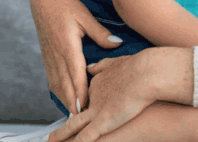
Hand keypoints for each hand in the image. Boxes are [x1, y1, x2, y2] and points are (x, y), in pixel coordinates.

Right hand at [31, 0, 121, 114]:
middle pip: (64, 84)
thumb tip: (117, 44)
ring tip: (73, 113)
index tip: (84, 107)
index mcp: (67, 46)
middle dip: (72, 102)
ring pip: (56, 83)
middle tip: (80, 118)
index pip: (74, 75)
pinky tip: (63, 96)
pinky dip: (58, 89)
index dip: (79, 93)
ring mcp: (49, 55)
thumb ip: (101, 33)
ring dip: (64, 98)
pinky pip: (51, 76)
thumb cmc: (67, 5)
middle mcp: (56, 54)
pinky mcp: (46, 54)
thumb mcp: (86, 16)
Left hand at [47, 52, 163, 141]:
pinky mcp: (103, 122)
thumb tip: (91, 67)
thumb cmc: (139, 67)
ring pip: (73, 126)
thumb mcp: (117, 62)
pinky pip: (85, 138)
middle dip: (61, 127)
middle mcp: (92, 97)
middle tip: (50, 137)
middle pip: (73, 113)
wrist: (147, 73)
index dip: (79, 108)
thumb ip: (103, 66)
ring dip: (60, 136)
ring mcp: (96, 110)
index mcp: (96, 83)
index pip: (84, 98)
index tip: (75, 114)